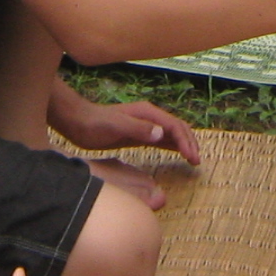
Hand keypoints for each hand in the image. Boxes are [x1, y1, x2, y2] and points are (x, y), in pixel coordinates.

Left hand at [50, 90, 201, 166]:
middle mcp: (149, 117)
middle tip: (197, 162)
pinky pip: (162, 139)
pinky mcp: (139, 134)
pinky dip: (173, 145)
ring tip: (193, 159)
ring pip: (172, 133)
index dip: (185, 142)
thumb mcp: (115, 126)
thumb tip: (161, 133)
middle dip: (190, 142)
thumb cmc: (95, 124)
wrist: (78, 122)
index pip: (174, 126)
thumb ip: (138, 128)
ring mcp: (145, 125)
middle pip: (178, 127)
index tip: (192, 158)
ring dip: (184, 144)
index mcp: (147, 113)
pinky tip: (178, 154)